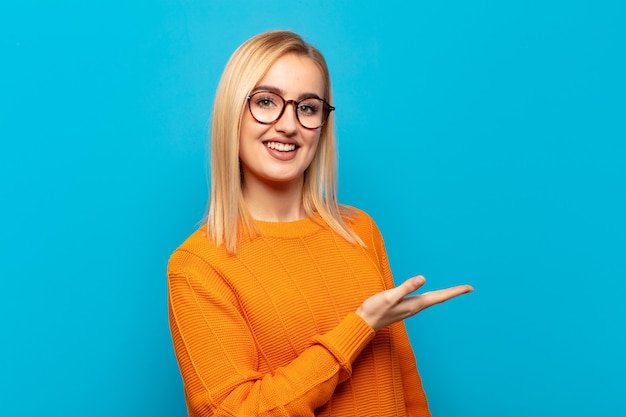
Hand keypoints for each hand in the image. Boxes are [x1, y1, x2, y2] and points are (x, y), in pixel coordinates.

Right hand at [355, 276, 472, 331]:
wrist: (364, 322)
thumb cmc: (375, 309)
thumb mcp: (390, 296)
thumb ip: (406, 287)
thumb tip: (423, 278)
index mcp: (415, 304)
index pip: (440, 296)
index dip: (454, 291)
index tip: (469, 288)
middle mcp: (415, 307)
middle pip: (439, 298)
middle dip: (453, 293)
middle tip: (468, 288)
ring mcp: (410, 308)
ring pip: (432, 300)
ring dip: (443, 295)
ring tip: (454, 291)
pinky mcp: (404, 307)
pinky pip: (423, 301)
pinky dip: (432, 296)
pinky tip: (431, 295)